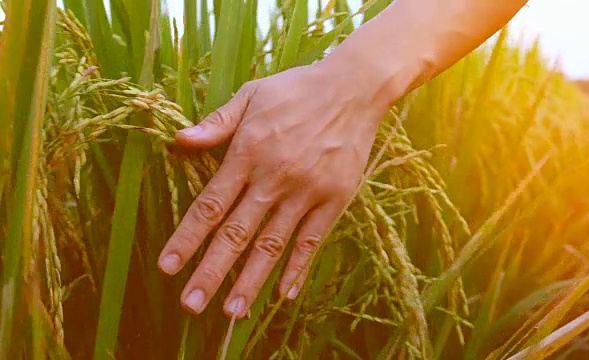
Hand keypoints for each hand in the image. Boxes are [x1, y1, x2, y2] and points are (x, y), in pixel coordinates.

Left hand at [157, 61, 386, 316]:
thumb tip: (179, 141)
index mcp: (248, 152)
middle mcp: (274, 178)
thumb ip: (217, 123)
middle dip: (211, 271)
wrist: (353, 88)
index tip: (167, 267)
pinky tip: (283, 294)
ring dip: (251, 280)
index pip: (210, 205)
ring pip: (273, 244)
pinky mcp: (333, 199)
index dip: (187, 238)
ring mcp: (306, 192)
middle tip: (191, 305)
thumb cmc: (297, 90)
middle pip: (237, 233)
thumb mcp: (251, 95)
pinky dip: (297, 268)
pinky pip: (312, 240)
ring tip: (233, 312)